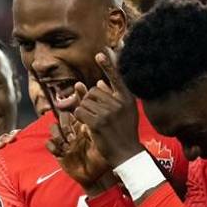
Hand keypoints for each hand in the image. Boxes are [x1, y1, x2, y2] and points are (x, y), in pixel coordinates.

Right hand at [46, 102, 112, 187]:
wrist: (97, 177)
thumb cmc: (103, 158)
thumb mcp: (105, 138)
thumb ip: (104, 120)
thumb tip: (107, 105)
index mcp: (84, 125)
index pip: (78, 108)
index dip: (77, 97)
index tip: (79, 87)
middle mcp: (73, 130)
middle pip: (63, 116)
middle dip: (66, 122)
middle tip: (75, 133)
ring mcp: (65, 141)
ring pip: (54, 128)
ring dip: (60, 134)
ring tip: (70, 143)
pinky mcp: (58, 152)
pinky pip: (49, 144)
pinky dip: (53, 146)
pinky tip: (62, 151)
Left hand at [73, 49, 143, 167]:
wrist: (127, 154)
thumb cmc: (124, 133)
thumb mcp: (125, 113)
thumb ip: (112, 96)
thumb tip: (99, 81)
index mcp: (127, 99)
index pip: (116, 78)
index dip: (108, 65)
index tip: (101, 53)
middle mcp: (119, 103)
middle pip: (94, 91)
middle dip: (90, 101)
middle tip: (98, 116)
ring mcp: (109, 112)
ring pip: (85, 101)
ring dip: (85, 111)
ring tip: (96, 123)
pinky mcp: (98, 122)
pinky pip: (80, 111)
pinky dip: (80, 117)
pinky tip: (88, 125)